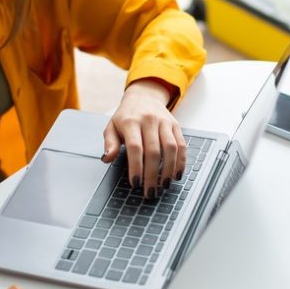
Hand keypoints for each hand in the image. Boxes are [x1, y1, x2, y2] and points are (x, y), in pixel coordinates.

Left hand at [102, 79, 185, 199]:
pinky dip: (181, 161)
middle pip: (153, 151)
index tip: (135, 183)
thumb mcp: (112, 126)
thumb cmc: (126, 116)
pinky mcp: (175, 125)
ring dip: (169, 170)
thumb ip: (109, 144)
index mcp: (130, 122)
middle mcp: (149, 121)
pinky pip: (181, 145)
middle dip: (152, 175)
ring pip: (171, 148)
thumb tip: (107, 158)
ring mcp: (164, 122)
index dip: (136, 167)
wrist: (144, 96)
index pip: (135, 147)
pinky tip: (176, 174)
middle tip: (150, 192)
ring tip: (164, 185)